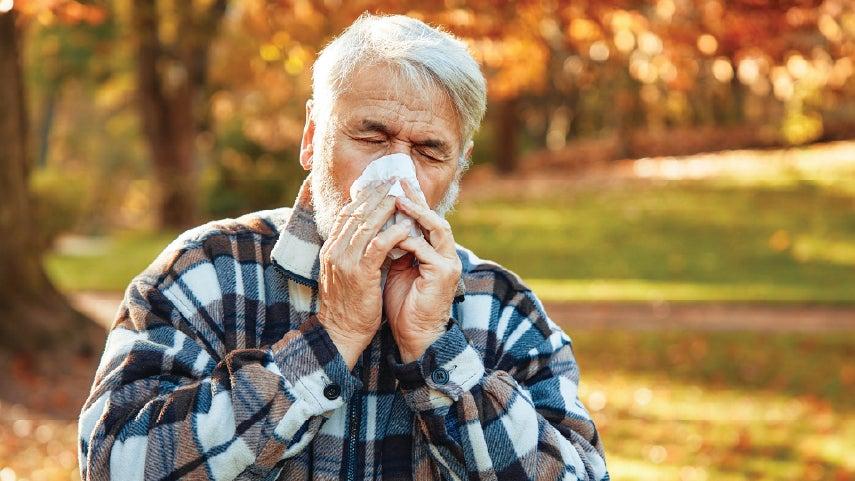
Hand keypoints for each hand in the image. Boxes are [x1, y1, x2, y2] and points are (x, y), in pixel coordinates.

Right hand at [317, 178, 413, 368]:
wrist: (341, 332)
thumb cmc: (349, 303)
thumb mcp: (347, 271)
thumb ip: (355, 250)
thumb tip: (371, 230)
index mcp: (331, 248)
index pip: (347, 213)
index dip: (364, 196)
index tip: (381, 184)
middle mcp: (334, 250)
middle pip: (356, 212)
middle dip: (376, 195)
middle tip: (394, 181)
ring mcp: (345, 261)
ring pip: (366, 225)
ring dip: (386, 209)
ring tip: (402, 197)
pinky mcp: (360, 274)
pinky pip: (377, 246)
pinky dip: (392, 233)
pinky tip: (405, 227)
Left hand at [383, 179, 462, 362]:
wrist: (413, 335)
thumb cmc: (402, 304)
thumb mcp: (395, 268)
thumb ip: (392, 247)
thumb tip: (376, 223)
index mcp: (434, 251)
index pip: (423, 219)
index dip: (410, 200)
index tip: (392, 183)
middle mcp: (445, 254)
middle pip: (433, 217)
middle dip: (416, 199)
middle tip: (398, 181)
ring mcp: (448, 263)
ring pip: (435, 228)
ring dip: (416, 213)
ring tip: (398, 200)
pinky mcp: (444, 274)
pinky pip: (425, 250)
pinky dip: (409, 240)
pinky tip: (394, 234)